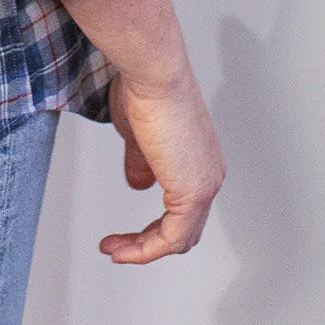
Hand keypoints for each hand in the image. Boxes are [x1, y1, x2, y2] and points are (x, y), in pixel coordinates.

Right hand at [100, 64, 224, 262]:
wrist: (153, 72)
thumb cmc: (144, 88)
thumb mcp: (137, 133)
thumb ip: (141, 162)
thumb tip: (138, 183)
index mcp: (200, 159)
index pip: (183, 209)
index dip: (152, 226)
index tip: (123, 233)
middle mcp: (209, 174)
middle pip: (184, 229)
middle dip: (147, 243)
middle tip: (117, 248)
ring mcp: (204, 184)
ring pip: (179, 237)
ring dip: (143, 249)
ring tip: (114, 251)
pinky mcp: (192, 192)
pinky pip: (171, 237)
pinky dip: (145, 248)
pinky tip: (123, 249)